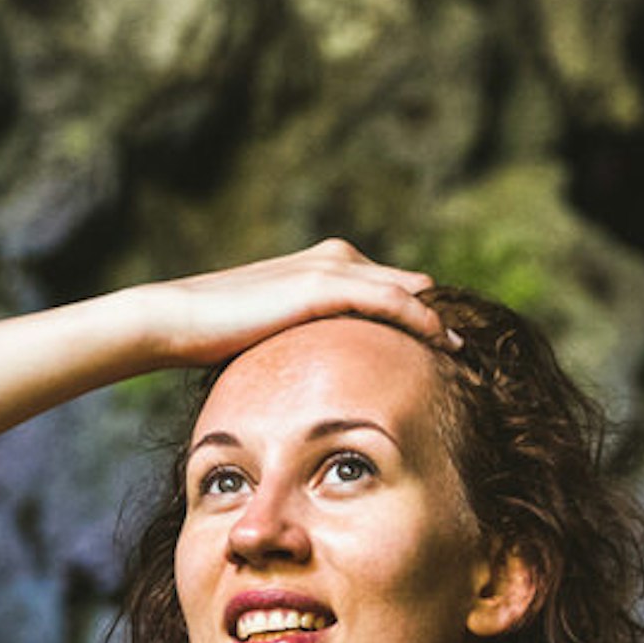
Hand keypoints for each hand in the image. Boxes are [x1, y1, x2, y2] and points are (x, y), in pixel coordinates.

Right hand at [130, 237, 454, 368]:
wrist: (178, 321)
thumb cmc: (214, 339)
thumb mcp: (274, 342)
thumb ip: (305, 347)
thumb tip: (321, 384)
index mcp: (324, 268)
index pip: (386, 289)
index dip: (416, 317)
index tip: (442, 350)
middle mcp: (333, 258)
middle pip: (404, 285)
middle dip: (434, 315)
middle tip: (466, 351)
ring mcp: (330, 267)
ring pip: (404, 289)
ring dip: (437, 318)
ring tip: (464, 350)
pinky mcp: (323, 283)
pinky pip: (389, 300)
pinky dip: (419, 319)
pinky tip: (442, 342)